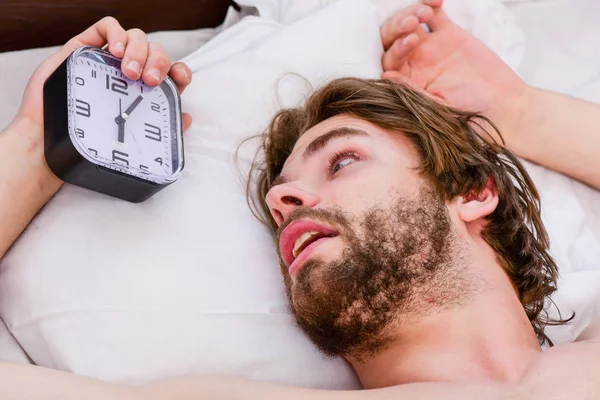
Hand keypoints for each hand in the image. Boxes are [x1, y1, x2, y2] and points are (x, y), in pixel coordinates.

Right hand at [9, 17, 193, 169]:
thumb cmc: (89, 139)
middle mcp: (130, 73)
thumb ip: (160, 128)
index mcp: (145, 91)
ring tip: (130, 71)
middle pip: (156, 52)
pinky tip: (115, 50)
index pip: (172, 72)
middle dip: (158, 61)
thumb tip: (187, 120)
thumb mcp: (131, 136)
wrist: (50, 142)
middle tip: (149, 80)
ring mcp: (109, 59)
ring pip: (136, 37)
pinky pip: (107, 26)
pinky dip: (116, 33)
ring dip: (139, 49)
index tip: (180, 79)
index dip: (180, 71)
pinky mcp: (86, 47)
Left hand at [379, 0, 527, 137]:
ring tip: (425, 13)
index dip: (396, 48)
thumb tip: (385, 76)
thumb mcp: (438, 106)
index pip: (390, 60)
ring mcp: (429, 46)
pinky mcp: (448, 34)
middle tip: (413, 23)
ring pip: (411, 22)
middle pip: (394, 37)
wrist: (500, 103)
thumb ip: (412, 90)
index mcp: (407, 80)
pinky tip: (436, 2)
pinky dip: (431, 4)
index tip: (411, 42)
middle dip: (398, 26)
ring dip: (412, 12)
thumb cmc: (468, 112)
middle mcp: (413, 62)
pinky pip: (434, 13)